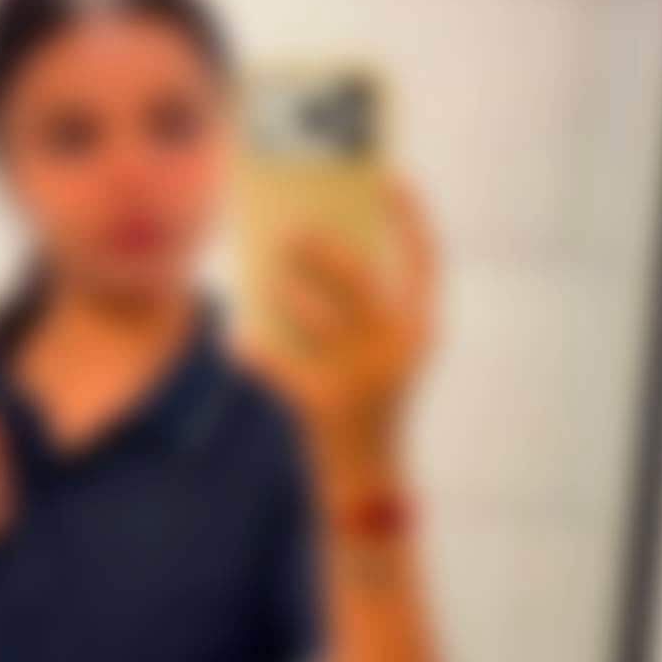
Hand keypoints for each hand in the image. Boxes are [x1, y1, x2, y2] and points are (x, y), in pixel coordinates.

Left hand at [240, 181, 436, 502]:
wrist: (366, 485)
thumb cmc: (365, 407)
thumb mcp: (372, 355)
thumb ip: (355, 309)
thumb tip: (308, 250)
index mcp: (421, 331)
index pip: (427, 261)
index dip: (411, 217)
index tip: (389, 177)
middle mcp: (401, 350)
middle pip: (361, 281)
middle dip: (325, 252)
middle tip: (294, 229)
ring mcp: (367, 379)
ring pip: (318, 319)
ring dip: (288, 295)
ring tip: (267, 277)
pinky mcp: (329, 407)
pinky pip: (281, 366)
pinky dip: (256, 354)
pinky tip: (235, 341)